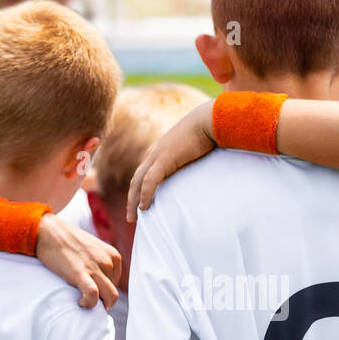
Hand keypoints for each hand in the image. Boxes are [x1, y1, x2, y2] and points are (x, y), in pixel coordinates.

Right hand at [35, 214, 121, 308]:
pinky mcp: (79, 273)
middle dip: (103, 300)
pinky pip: (93, 294)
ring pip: (110, 296)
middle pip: (113, 291)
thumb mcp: (93, 249)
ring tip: (84, 301)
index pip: (116, 282)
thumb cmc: (68, 241)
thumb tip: (102, 282)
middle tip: (88, 300)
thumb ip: (101, 262)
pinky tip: (81, 302)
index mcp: (113, 255)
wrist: (48, 231)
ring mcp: (94, 267)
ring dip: (98, 304)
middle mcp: (107, 261)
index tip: (93, 290)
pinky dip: (89, 303)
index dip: (105, 289)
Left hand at [126, 100, 215, 222]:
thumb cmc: (205, 134)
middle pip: (136, 180)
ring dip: (134, 201)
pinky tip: (144, 207)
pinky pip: (149, 181)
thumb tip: (191, 171)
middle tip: (131, 218)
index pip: (143, 174)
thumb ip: (187, 162)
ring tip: (134, 218)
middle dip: (131, 200)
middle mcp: (154, 154)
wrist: (207, 121)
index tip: (140, 206)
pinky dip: (144, 194)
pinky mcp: (163, 159)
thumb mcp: (192, 151)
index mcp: (159, 152)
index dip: (139, 191)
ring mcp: (157, 156)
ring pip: (138, 182)